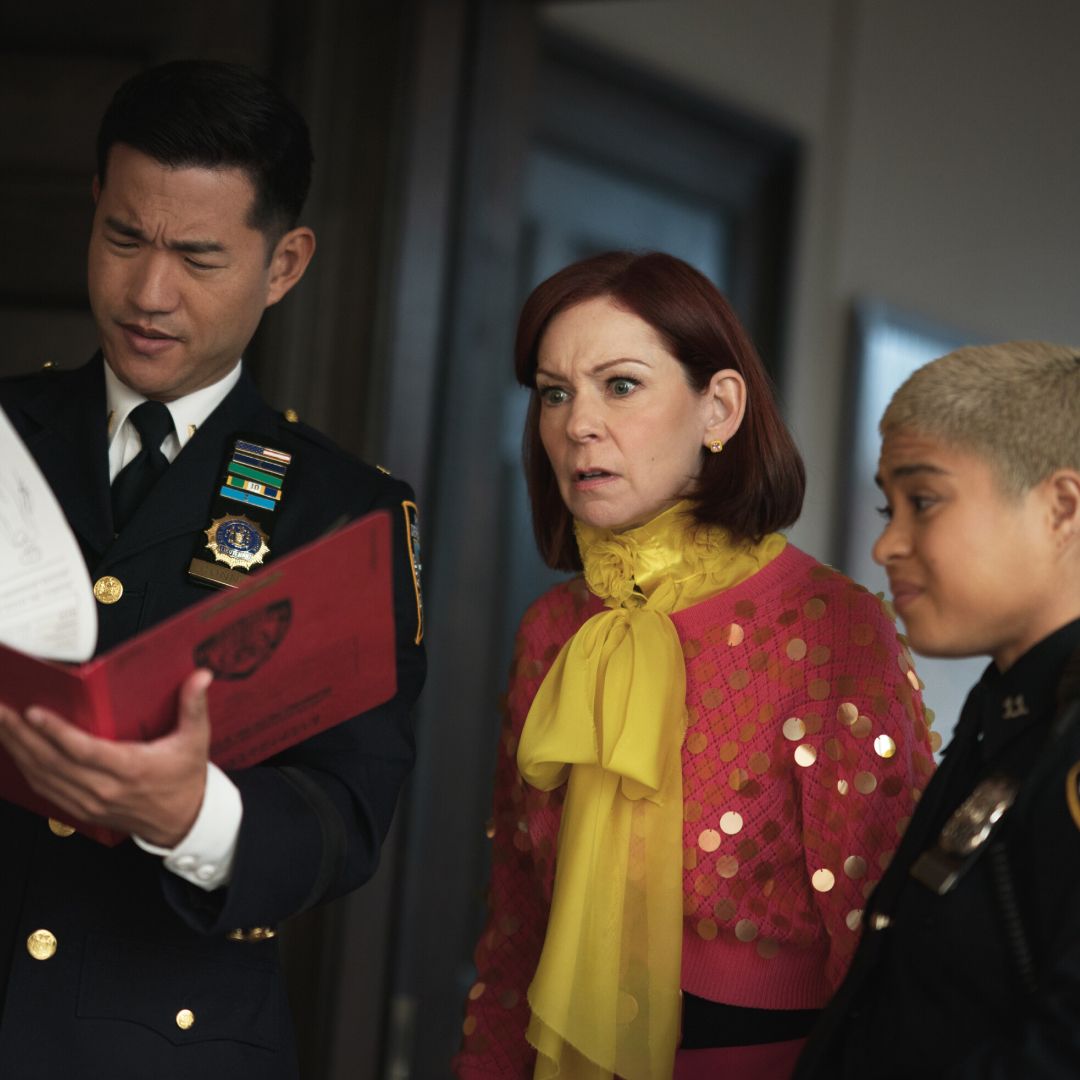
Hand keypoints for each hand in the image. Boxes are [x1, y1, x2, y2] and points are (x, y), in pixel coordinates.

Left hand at [0, 669, 212, 845]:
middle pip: (52, 762)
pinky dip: (25, 768)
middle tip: (1, 709)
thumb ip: (194, 705)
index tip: (32, 712)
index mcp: (132, 769)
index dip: (55, 732)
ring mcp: (89, 803)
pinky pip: (44, 788)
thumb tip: (202, 676)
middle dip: (21, 734)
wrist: (183, 821)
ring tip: (0, 723)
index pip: (84, 751)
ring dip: (16, 749)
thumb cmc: (186, 778)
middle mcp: (105, 789)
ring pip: (42, 776)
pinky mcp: (81, 810)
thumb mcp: (196, 740)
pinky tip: (14, 749)